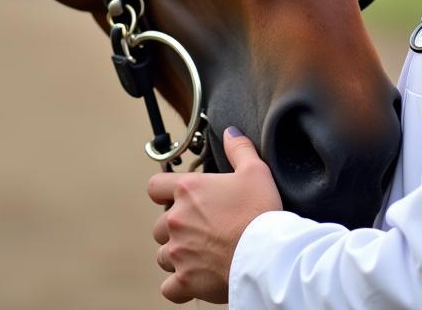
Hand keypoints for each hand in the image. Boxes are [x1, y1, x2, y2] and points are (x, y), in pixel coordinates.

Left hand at [148, 127, 281, 303]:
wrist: (267, 256)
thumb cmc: (260, 212)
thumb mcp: (255, 171)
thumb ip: (239, 148)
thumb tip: (230, 132)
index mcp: (188, 190)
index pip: (155, 187)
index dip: (164, 192)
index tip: (179, 199)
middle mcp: (177, 219)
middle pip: (159, 225)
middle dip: (175, 228)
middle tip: (201, 230)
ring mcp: (178, 252)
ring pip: (163, 255)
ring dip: (177, 255)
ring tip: (201, 254)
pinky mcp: (185, 280)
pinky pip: (169, 288)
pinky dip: (179, 286)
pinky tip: (194, 279)